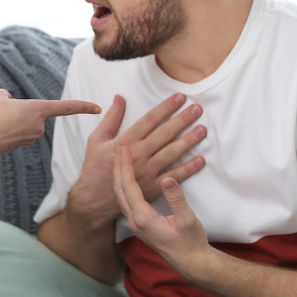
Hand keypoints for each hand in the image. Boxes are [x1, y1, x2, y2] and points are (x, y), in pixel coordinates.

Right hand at [0, 89, 100, 157]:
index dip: (83, 106)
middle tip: (0, 111)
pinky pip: (16, 133)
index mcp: (39, 110)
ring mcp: (30, 138)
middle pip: (32, 113)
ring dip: (10, 121)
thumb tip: (9, 103)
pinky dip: (6, 131)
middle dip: (18, 111)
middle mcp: (39, 126)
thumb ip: (7, 96)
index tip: (97, 107)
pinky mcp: (20, 146)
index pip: (66, 107)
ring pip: (22, 124)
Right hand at [69, 93, 206, 223]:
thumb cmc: (95, 167)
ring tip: (202, 130)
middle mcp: (138, 155)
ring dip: (188, 141)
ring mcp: (146, 172)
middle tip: (197, 109)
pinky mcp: (152, 187)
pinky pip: (173, 176)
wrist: (94, 199)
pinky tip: (201, 159)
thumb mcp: (96, 139)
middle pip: (164, 134)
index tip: (180, 98)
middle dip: (182, 120)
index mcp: (125, 142)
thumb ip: (110, 118)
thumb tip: (119, 98)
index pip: (149, 120)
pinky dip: (188, 168)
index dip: (166, 107)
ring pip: (171, 153)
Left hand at [113, 145, 210, 275]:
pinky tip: (128, 180)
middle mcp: (135, 221)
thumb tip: (167, 179)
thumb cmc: (191, 243)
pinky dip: (125, 187)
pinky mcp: (141, 226)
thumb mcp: (187, 220)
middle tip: (118, 149)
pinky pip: (127, 202)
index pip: (129, 187)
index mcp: (143, 218)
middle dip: (118, 168)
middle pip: (120, 190)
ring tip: (119, 161)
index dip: (125, 166)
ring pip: (122, 197)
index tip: (123, 149)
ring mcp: (136, 225)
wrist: (192, 263)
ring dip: (119, 177)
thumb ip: (176, 200)